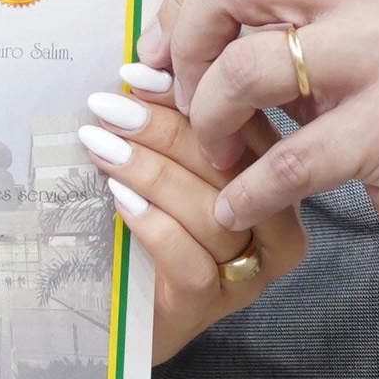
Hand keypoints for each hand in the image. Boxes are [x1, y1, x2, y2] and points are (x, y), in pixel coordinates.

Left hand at [77, 70, 307, 361]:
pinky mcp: (212, 307)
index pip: (247, 128)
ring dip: (152, 172)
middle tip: (111, 107)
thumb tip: (144, 65)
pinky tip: (119, 200)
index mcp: (273, 182)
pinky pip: (192, 263)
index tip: (140, 74)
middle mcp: (275, 228)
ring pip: (212, 212)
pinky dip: (154, 225)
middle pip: (232, 167)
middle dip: (165, 129)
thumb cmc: (148, 228)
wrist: (121, 313)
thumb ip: (171, 125)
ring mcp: (248, 273)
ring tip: (103, 146)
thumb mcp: (165, 169)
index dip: (195, 95)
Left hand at [143, 0, 378, 265]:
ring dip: (210, 123)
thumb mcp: (343, 24)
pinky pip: (290, 159)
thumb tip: (159, 36)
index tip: (163, 52)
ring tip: (219, 153)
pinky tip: (236, 207)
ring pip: (246, 67)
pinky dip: (247, 191)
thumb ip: (268, 11)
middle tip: (186, 98)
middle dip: (185, 47)